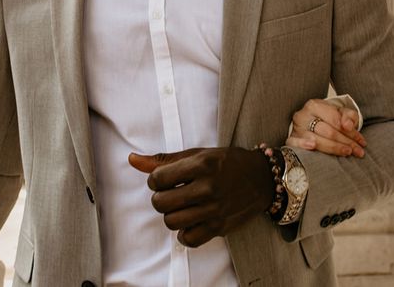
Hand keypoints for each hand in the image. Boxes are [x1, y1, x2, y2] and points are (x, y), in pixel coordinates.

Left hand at [128, 147, 273, 247]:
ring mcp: (215, 209)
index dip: (154, 180)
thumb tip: (132, 159)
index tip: (162, 179)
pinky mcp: (220, 227)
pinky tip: (189, 220)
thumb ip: (163, 159)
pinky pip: (189, 239)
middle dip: (159, 198)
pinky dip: (184, 233)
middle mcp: (208, 187)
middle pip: (161, 203)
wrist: (261, 177)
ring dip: (170, 215)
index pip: (158, 179)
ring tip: (179, 206)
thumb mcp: (197, 154)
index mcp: (201, 165)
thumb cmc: (226, 162)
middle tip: (169, 194)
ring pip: (171, 222)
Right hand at [286, 98, 366, 156]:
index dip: (350, 132)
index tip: (361, 141)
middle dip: (345, 142)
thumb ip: (349, 116)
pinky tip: (312, 146)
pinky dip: (303, 144)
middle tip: (358, 151)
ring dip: (333, 148)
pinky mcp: (291, 139)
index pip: (335, 120)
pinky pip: (294, 142)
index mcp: (314, 105)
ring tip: (347, 152)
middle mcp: (303, 115)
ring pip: (315, 139)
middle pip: (327, 131)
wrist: (311, 122)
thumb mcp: (340, 113)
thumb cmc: (327, 119)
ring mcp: (296, 128)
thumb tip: (348, 125)